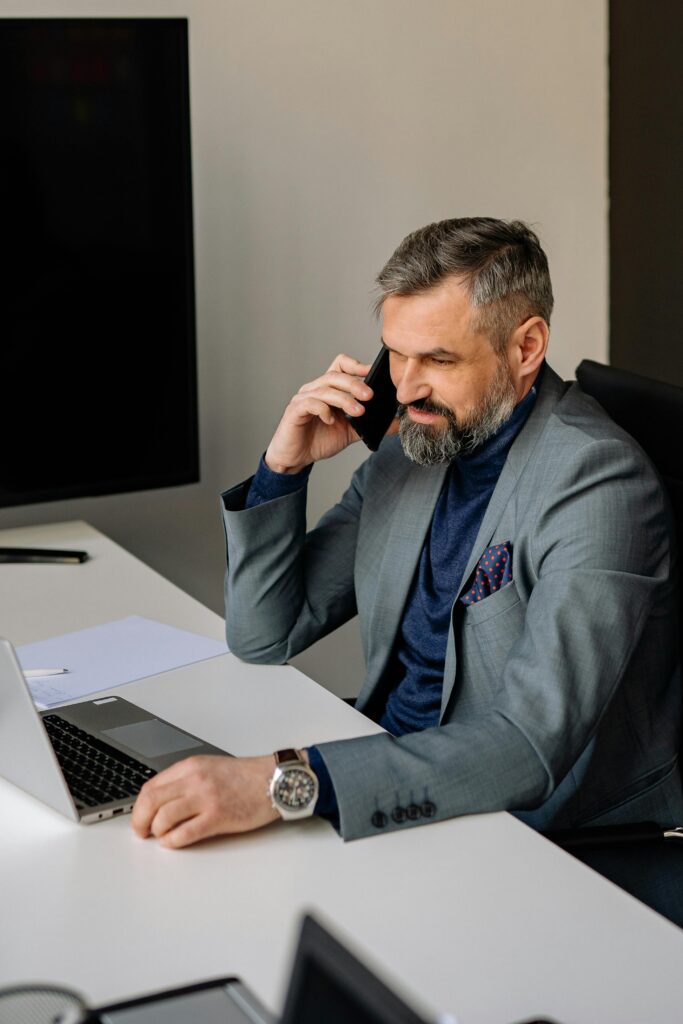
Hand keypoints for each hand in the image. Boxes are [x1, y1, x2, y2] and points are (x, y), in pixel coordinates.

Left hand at [131, 754, 277, 847]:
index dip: (139, 805)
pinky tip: (173, 842)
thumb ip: (186, 781)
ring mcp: (206, 798)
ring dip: (156, 832)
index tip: (140, 816)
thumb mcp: (210, 768)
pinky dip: (172, 842)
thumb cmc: (245, 777)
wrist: (272, 780)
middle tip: (141, 831)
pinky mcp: (217, 817)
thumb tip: (162, 802)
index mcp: (191, 766)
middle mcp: (195, 779)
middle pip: (151, 801)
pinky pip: (184, 834)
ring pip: (163, 818)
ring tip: (161, 836)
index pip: (151, 786)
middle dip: (140, 821)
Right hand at [264, 353, 372, 473]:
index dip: (356, 365)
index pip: (340, 365)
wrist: (296, 458)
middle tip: (370, 396)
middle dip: (354, 384)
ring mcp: (303, 399)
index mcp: (329, 389)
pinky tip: (332, 420)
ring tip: (358, 412)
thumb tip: (397, 422)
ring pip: (325, 389)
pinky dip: (324, 410)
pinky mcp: (294, 411)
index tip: (373, 373)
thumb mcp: (351, 432)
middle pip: (335, 375)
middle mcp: (315, 389)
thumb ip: (370, 424)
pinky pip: (310, 404)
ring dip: (344, 399)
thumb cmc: (320, 440)